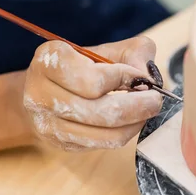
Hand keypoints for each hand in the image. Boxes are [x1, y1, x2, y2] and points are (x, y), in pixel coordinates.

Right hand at [23, 37, 162, 151]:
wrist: (47, 88)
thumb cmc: (82, 65)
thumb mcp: (107, 49)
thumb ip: (134, 53)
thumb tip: (148, 78)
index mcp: (49, 61)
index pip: (92, 80)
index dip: (122, 78)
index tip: (139, 75)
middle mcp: (39, 93)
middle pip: (99, 111)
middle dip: (137, 106)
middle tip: (155, 100)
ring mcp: (46, 122)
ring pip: (103, 134)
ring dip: (133, 123)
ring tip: (145, 111)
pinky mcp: (58, 143)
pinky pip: (100, 145)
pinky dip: (122, 134)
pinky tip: (129, 122)